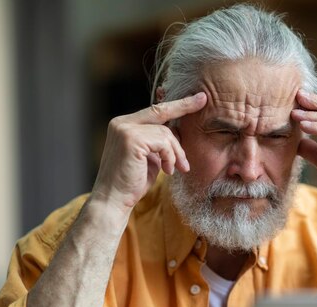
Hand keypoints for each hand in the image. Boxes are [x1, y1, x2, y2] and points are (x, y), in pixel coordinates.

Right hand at [91, 93, 206, 213]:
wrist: (113, 200)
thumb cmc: (132, 182)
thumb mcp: (149, 158)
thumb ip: (158, 143)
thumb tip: (178, 132)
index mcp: (124, 125)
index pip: (154, 110)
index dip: (176, 104)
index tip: (195, 96)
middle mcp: (121, 123)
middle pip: (160, 111)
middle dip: (184, 105)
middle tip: (203, 99)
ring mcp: (125, 129)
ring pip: (166, 132)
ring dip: (176, 152)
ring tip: (177, 168)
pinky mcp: (131, 140)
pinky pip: (163, 142)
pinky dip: (170, 157)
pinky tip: (167, 170)